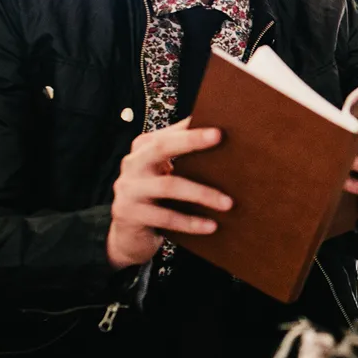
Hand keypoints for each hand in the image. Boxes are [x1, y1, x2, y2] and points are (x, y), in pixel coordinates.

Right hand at [106, 118, 232, 269]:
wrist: (129, 235)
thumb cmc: (157, 198)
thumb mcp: (166, 174)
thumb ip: (185, 158)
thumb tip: (226, 141)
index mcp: (144, 148)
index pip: (169, 132)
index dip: (191, 127)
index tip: (218, 123)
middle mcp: (133, 163)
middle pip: (161, 147)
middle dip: (191, 140)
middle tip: (219, 136)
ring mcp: (128, 188)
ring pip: (169, 185)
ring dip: (202, 193)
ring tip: (228, 203)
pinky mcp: (129, 213)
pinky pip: (165, 216)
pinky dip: (190, 222)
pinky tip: (212, 226)